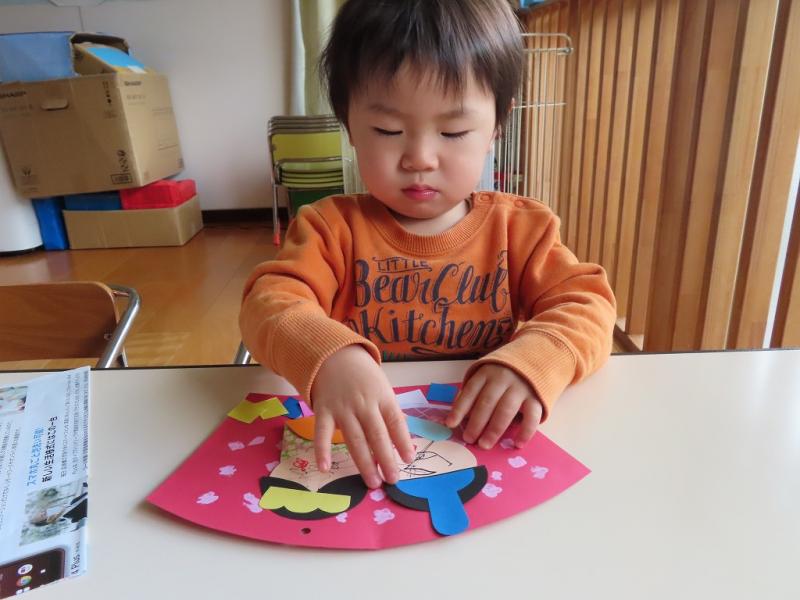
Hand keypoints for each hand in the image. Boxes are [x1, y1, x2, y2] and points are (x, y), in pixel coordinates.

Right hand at [310, 345, 414, 487]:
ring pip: (355, 439)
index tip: (409, 459)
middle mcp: (364, 404)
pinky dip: (322, 450)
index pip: (395, 421)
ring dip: (364, 463)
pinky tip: (325, 467)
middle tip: (392, 479)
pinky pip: (322, 433)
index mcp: (382, 397)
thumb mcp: (382, 388)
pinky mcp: (323, 411)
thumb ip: (389, 412)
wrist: (333, 355)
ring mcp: (343, 408)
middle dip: (386, 459)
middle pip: (377, 435)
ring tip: (372, 482)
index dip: (403, 441)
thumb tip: (402, 441)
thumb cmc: (363, 376)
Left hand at [445, 364, 541, 448]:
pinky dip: (525, 431)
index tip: (451, 424)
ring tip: (485, 444)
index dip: (460, 408)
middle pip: (487, 402)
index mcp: (487, 373)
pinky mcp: (536, 398)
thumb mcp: (487, 375)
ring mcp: (520, 388)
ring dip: (494, 430)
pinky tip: (517, 444)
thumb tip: (460, 416)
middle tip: (469, 439)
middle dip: (476, 423)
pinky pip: (531, 416)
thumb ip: (475, 392)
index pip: (470, 391)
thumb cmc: (504, 375)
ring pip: (505, 410)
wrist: (536, 360)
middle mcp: (502, 379)